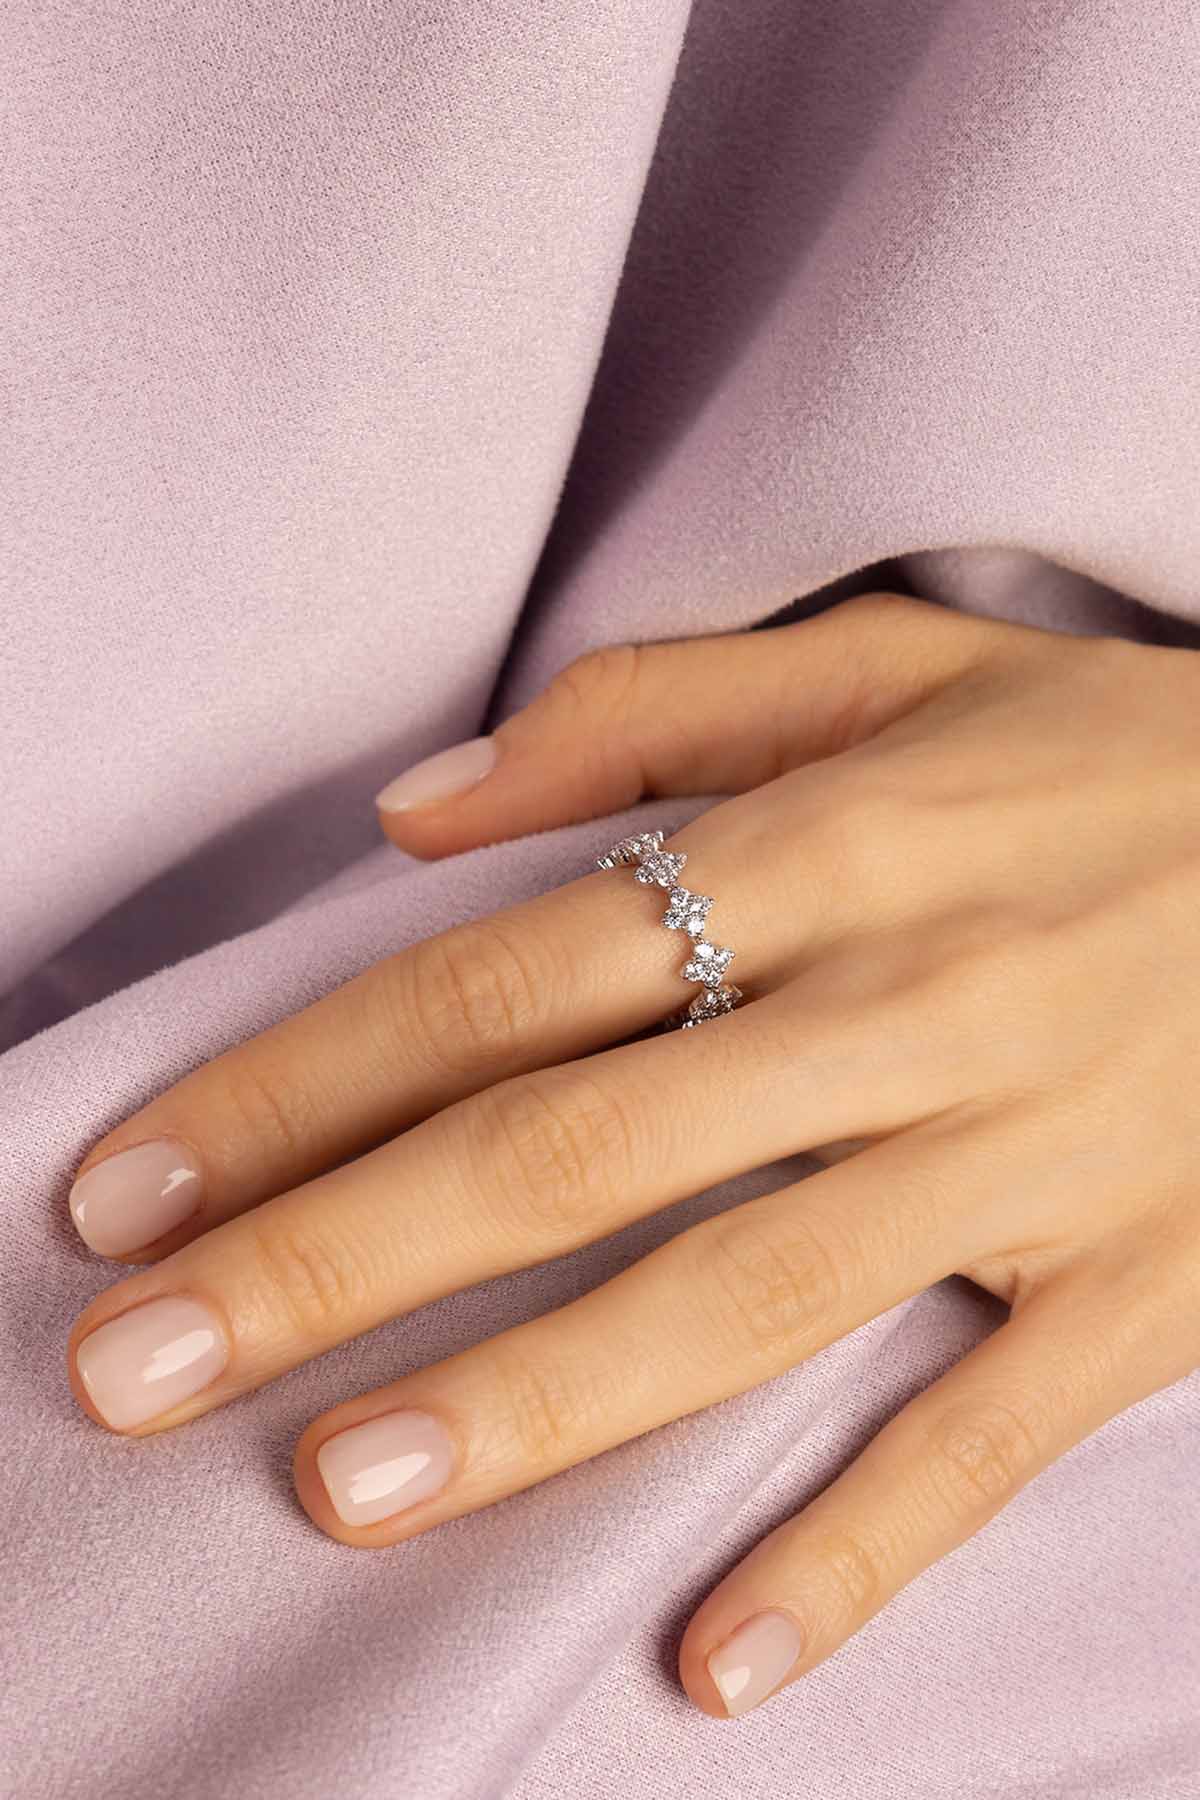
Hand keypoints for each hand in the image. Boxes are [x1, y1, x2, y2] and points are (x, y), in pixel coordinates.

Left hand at [64, 595, 1199, 1719]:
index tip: (137, 1182)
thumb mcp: (894, 663)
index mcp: (829, 847)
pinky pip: (984, 1442)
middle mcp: (909, 1006)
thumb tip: (413, 811)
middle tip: (138, 1362)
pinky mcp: (1145, 1287)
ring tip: (336, 1486)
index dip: (301, 1081)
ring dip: (531, 1405)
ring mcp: (1033, 1158)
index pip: (506, 978)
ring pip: (745, 1298)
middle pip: (578, 1146)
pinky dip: (850, 1557)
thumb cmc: (1109, 753)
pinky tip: (710, 1666)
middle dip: (338, 1260)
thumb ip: (648, 708)